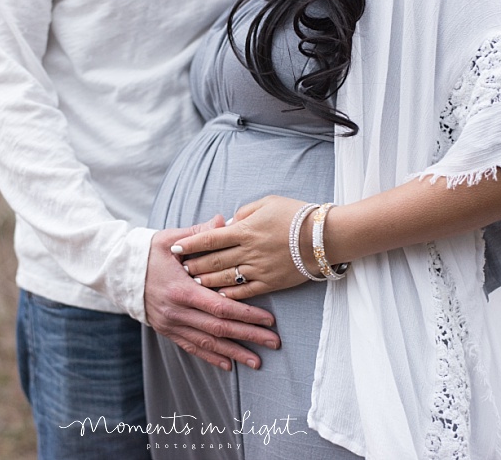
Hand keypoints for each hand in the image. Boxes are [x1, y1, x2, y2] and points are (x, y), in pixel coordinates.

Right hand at [144, 215, 280, 371]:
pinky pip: (191, 347)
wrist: (118, 271)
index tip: (269, 320)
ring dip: (234, 353)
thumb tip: (224, 221)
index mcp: (181, 290)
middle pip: (218, 329)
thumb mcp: (170, 239)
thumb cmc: (147, 252)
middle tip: (273, 343)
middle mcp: (176, 312)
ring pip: (207, 343)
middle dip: (248, 337)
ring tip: (257, 361)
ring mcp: (170, 324)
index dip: (246, 315)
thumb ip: (199, 234)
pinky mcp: (166, 330)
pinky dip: (211, 357)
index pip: (220, 307)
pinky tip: (228, 365)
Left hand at [171, 196, 314, 299]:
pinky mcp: (271, 283)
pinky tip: (217, 296)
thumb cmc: (297, 215)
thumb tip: (227, 222)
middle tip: (178, 269)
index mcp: (245, 230)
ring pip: (225, 278)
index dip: (190, 243)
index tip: (174, 248)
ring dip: (206, 280)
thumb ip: (244, 212)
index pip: (209, 238)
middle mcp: (249, 251)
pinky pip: (245, 292)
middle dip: (193, 265)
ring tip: (193, 281)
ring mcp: (259, 269)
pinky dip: (229, 295)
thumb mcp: (268, 203)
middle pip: (213, 261)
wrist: (326, 237)